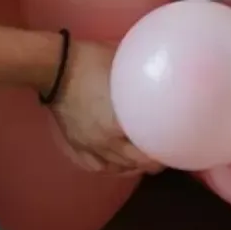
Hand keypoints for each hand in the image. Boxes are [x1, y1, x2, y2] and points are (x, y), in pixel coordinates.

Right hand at [49, 39, 160, 174]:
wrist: (54, 66)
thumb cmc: (91, 61)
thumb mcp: (124, 64)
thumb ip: (143, 75)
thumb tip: (163, 71)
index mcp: (118, 124)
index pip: (148, 150)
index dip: (165, 151)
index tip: (176, 146)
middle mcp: (105, 142)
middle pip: (135, 163)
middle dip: (153, 161)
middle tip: (166, 153)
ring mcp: (88, 146)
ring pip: (117, 168)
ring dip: (133, 166)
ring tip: (146, 160)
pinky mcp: (75, 144)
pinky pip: (96, 166)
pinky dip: (111, 168)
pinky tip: (119, 165)